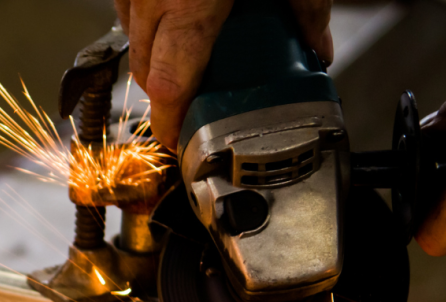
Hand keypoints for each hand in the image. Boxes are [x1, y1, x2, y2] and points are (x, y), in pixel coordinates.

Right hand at [114, 0, 332, 149]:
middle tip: (198, 105)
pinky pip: (128, 10)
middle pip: (148, 73)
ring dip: (155, 61)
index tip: (181, 144)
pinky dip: (148, 25)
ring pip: (133, 42)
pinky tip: (174, 19)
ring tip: (189, 59)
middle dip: (168, 98)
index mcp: (189, 5)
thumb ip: (306, 5)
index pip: (169, 89)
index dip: (170, 127)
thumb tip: (317, 47)